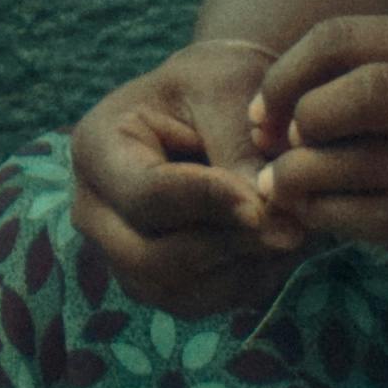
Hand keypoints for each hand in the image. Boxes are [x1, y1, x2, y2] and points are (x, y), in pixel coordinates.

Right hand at [71, 41, 300, 319]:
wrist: (219, 103)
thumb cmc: (220, 84)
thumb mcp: (229, 93)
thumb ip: (240, 150)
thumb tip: (267, 214)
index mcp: (97, 147)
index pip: (144, 194)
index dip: (206, 204)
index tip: (262, 203)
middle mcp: (94, 210)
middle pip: (148, 257)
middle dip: (225, 245)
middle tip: (292, 228)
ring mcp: (117, 252)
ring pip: (173, 289)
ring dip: (239, 267)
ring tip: (293, 230)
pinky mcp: (152, 280)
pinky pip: (197, 303)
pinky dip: (244, 281)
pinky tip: (279, 247)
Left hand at [253, 16, 387, 289]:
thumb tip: (289, 99)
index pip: (343, 40)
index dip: (286, 75)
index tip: (267, 109)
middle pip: (349, 96)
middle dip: (293, 124)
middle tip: (274, 149)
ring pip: (355, 165)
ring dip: (299, 180)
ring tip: (284, 189)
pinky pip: (376, 220)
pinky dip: (332, 217)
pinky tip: (324, 216)